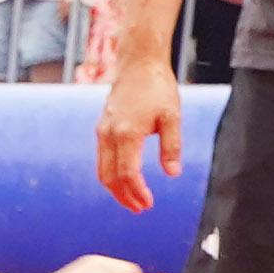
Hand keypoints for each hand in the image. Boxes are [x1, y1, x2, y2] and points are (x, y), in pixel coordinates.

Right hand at [96, 50, 183, 211]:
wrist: (138, 64)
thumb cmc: (157, 87)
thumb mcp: (172, 116)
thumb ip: (171, 146)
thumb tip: (172, 174)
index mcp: (127, 134)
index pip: (128, 174)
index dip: (138, 192)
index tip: (149, 203)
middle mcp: (109, 135)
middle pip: (110, 178)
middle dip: (124, 197)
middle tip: (140, 208)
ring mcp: (102, 132)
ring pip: (102, 171)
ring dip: (115, 189)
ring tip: (132, 199)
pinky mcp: (101, 128)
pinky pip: (101, 159)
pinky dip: (111, 174)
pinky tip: (125, 179)